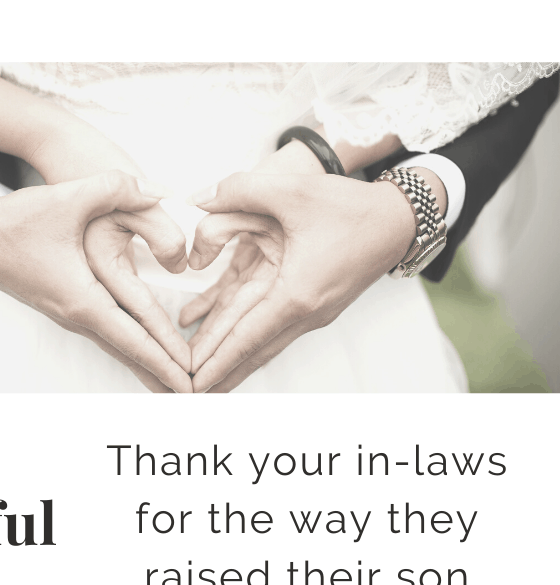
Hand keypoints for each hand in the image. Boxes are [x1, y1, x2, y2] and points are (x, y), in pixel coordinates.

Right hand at [0, 171, 193, 392]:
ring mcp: (71, 316)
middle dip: (163, 376)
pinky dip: (131, 350)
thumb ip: (116, 188)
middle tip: (195, 397)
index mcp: (82, 298)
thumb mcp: (69, 197)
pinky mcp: (68, 308)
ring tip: (174, 386)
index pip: (134, 337)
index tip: (190, 381)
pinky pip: (108, 336)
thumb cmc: (17, 220)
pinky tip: (144, 356)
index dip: (165, 359)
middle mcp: (78, 315)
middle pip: (129, 354)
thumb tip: (157, 192)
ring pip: (118, 348)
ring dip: (148, 367)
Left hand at [179, 170, 416, 391]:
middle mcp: (304, 313)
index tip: (192, 384)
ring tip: (205, 383)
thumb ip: (238, 190)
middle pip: (251, 352)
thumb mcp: (291, 190)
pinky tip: (229, 348)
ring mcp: (310, 314)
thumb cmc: (350, 208)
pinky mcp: (312, 306)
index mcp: (296, 293)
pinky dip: (248, 342)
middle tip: (187, 394)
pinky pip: (272, 329)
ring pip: (261, 345)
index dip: (215, 361)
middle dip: (218, 374)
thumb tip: (198, 200)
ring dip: (231, 364)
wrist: (398, 221)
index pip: (246, 337)